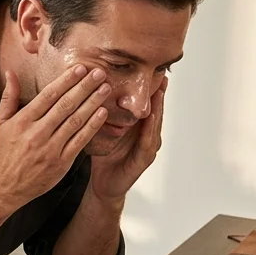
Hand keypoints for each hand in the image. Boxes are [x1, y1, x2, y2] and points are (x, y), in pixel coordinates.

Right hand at [0, 66, 112, 213]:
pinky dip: (93, 126)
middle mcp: (37, 134)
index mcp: (22, 121)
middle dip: (84, 87)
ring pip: (76, 121)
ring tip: (105, 88)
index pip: (48, 96)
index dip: (66, 81)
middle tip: (99, 72)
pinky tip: (102, 113)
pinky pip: (80, 141)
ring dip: (92, 103)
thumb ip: (8, 97)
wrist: (5, 187)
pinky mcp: (61, 163)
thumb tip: (10, 72)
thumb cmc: (3, 153)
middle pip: (65, 105)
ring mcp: (50, 149)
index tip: (80, 68)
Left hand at [90, 77, 165, 202]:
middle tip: (162, 76)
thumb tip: (94, 90)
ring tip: (159, 92)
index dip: (150, 89)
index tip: (152, 71)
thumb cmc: (104, 156)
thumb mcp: (104, 130)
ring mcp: (148, 148)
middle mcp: (147, 136)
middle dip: (159, 94)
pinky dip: (150, 129)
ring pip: (155, 125)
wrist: (103, 183)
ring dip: (158, 108)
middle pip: (155, 112)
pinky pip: (148, 142)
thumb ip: (105, 113)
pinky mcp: (144, 160)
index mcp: (139, 128)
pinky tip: (150, 117)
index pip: (147, 106)